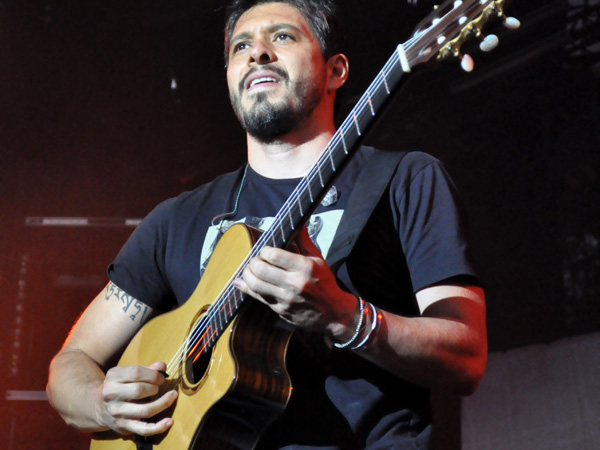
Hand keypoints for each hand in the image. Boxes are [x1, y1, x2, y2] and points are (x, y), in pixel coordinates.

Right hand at [95, 361, 177, 435]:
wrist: (99, 407)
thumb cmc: (121, 386)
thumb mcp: (128, 373)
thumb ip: (147, 369)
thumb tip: (162, 366)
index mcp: (113, 377)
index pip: (136, 373)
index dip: (153, 374)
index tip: (161, 377)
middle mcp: (112, 395)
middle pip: (139, 390)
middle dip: (155, 388)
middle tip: (159, 387)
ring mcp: (117, 412)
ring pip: (145, 410)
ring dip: (162, 403)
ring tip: (171, 397)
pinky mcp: (123, 426)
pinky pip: (143, 429)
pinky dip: (158, 427)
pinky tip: (169, 421)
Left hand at [234, 227, 356, 339]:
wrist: (333, 313)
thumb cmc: (325, 282)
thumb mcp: (318, 260)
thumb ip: (303, 241)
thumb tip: (297, 223)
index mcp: (305, 267)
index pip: (273, 255)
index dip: (264, 251)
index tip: (265, 251)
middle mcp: (295, 283)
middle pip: (261, 270)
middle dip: (253, 262)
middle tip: (255, 260)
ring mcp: (286, 299)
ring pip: (255, 285)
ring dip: (247, 274)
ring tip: (249, 269)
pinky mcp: (280, 310)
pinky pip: (258, 297)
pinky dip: (245, 288)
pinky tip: (240, 281)